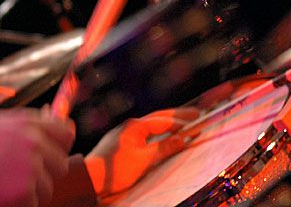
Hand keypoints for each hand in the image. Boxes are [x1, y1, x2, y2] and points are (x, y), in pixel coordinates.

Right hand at [0, 108, 75, 206]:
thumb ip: (26, 122)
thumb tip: (50, 117)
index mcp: (27, 124)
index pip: (64, 132)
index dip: (62, 143)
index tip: (57, 150)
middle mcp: (33, 143)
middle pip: (61, 163)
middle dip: (47, 172)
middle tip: (26, 175)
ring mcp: (31, 168)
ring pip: (48, 187)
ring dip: (32, 190)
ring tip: (7, 185)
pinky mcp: (26, 192)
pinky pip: (35, 202)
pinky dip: (22, 203)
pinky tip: (3, 194)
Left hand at [85, 107, 199, 199]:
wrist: (92, 176)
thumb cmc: (116, 168)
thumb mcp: (144, 160)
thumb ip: (164, 148)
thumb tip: (182, 139)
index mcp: (135, 126)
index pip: (163, 121)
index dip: (181, 123)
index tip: (198, 124)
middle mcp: (131, 125)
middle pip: (158, 117)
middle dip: (177, 115)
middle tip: (197, 114)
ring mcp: (126, 132)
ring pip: (152, 124)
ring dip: (168, 122)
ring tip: (185, 121)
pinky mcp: (124, 141)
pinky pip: (146, 132)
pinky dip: (159, 131)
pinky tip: (164, 134)